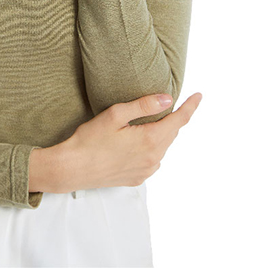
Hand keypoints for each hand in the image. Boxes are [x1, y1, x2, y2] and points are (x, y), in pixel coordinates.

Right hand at [32, 92, 202, 192]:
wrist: (73, 168)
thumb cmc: (90, 138)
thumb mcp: (115, 114)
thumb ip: (144, 106)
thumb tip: (168, 99)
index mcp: (150, 140)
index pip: (179, 120)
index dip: (191, 106)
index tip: (199, 95)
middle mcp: (153, 158)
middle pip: (172, 133)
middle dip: (174, 118)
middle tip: (171, 104)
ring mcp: (146, 171)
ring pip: (162, 147)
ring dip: (162, 134)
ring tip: (150, 122)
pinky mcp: (137, 178)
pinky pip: (152, 160)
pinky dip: (151, 148)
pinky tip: (136, 142)